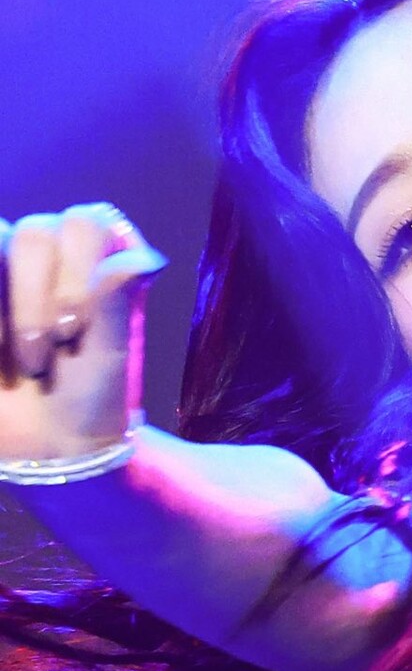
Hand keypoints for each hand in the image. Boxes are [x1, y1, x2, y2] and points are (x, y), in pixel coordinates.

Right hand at [0, 201, 166, 464]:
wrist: (45, 448)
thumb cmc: (88, 400)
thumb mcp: (110, 355)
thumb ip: (115, 302)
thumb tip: (140, 258)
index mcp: (89, 262)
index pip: (84, 222)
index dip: (78, 269)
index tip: (77, 328)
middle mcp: (46, 257)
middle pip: (34, 231)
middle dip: (39, 296)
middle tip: (50, 352)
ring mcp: (3, 272)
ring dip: (13, 305)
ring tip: (25, 361)